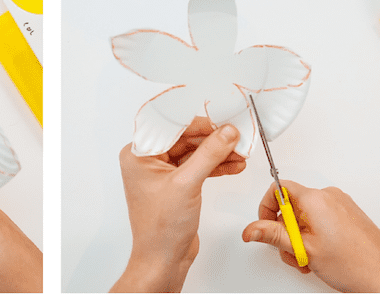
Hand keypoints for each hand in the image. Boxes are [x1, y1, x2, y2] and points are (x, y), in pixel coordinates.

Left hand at [111, 119, 244, 291]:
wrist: (164, 259)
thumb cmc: (160, 227)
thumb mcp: (187, 184)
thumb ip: (209, 155)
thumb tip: (226, 133)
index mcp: (138, 153)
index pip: (170, 127)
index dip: (196, 122)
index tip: (219, 119)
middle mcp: (148, 160)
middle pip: (184, 138)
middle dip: (211, 139)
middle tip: (235, 136)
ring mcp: (162, 172)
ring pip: (193, 152)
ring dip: (217, 152)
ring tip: (240, 152)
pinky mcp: (176, 184)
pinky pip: (196, 166)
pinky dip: (214, 165)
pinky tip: (232, 165)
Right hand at [242, 180, 379, 292]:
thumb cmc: (353, 265)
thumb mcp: (304, 250)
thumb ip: (272, 235)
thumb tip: (251, 229)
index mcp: (315, 198)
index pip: (278, 189)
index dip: (266, 208)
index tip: (266, 226)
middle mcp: (328, 196)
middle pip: (292, 205)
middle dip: (286, 230)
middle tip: (292, 251)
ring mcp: (341, 204)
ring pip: (306, 214)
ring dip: (301, 237)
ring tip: (308, 258)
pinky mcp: (350, 214)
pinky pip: (322, 217)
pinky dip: (315, 234)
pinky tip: (320, 254)